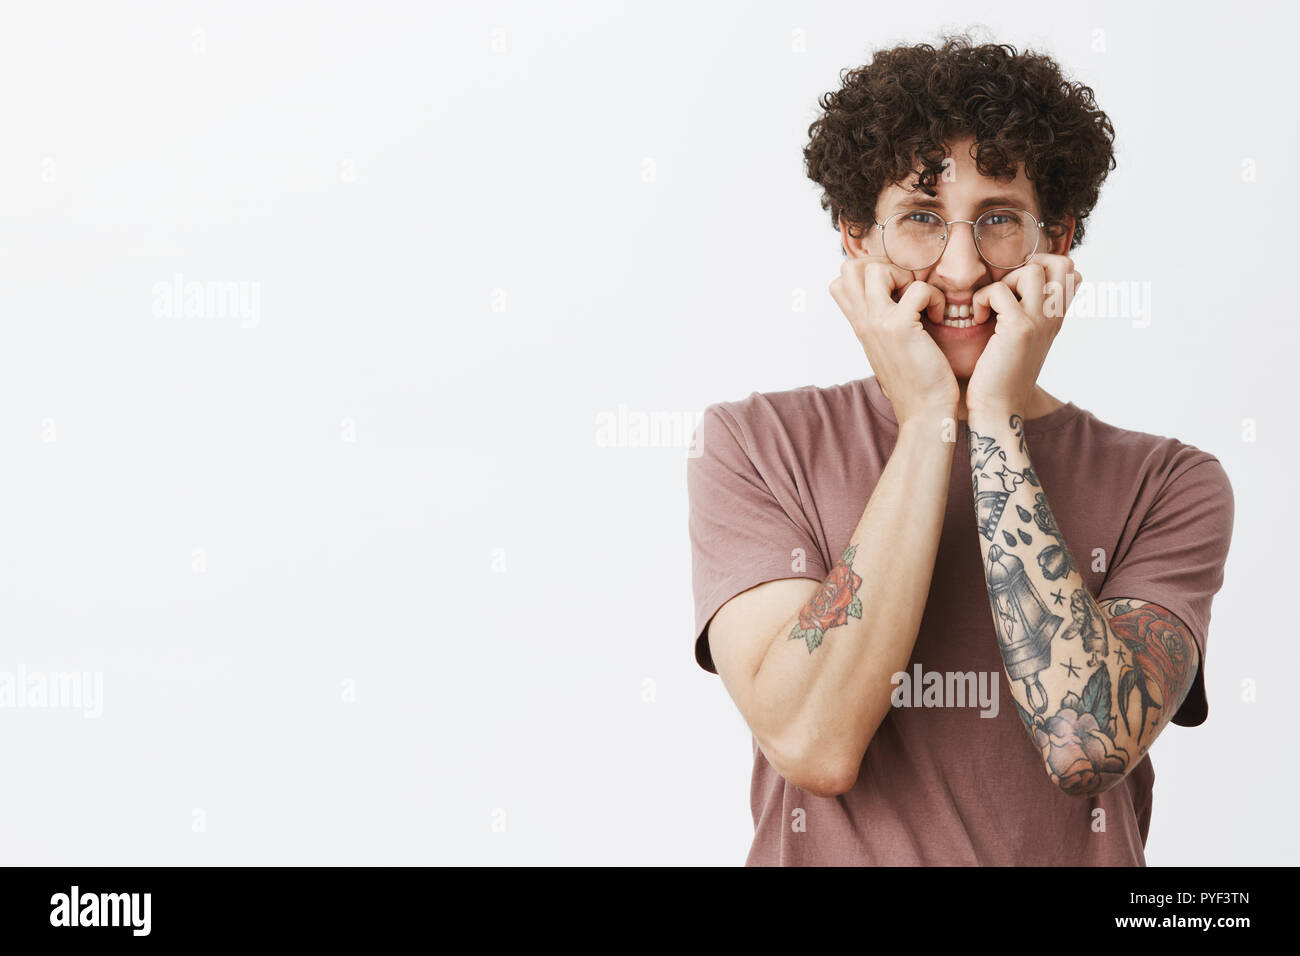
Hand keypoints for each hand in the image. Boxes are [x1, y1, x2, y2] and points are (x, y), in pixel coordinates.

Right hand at [830, 255, 957, 426]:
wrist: (925, 413)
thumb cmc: (916, 383)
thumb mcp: (889, 350)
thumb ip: (884, 326)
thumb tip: (895, 304)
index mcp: (860, 325)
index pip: (840, 280)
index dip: (867, 273)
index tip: (894, 291)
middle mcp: (862, 321)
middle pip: (850, 267)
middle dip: (883, 267)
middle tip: (905, 290)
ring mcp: (877, 323)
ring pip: (876, 269)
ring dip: (905, 276)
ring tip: (919, 301)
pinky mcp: (899, 328)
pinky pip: (918, 288)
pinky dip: (935, 298)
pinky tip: (939, 318)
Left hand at [965, 253, 1082, 416]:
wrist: (997, 409)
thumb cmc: (999, 375)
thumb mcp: (1022, 341)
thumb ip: (1026, 315)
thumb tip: (1012, 292)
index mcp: (1056, 320)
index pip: (1073, 273)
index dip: (1046, 268)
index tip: (1018, 289)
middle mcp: (1053, 318)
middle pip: (1062, 262)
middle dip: (1029, 264)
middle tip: (1006, 290)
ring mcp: (1039, 322)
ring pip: (1033, 270)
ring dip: (1004, 280)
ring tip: (991, 306)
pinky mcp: (1018, 329)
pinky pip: (1000, 290)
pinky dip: (982, 299)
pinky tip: (978, 319)